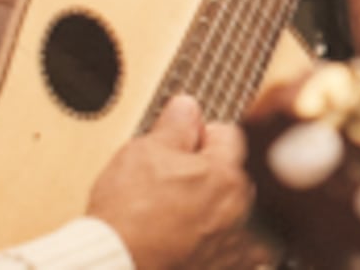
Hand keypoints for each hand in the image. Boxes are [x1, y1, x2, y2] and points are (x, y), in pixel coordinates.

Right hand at [87, 93, 252, 269]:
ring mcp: (236, 247)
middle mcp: (242, 211)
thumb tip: (187, 106)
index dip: (196, 136)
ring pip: (228, 213)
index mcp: (229, 174)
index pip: (227, 135)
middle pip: (230, 176)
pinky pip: (227, 252)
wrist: (117, 269)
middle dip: (205, 175)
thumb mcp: (144, 153)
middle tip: (166, 186)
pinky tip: (181, 246)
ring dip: (209, 213)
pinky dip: (211, 247)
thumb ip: (175, 125)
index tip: (176, 148)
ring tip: (169, 220)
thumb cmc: (128, 218)